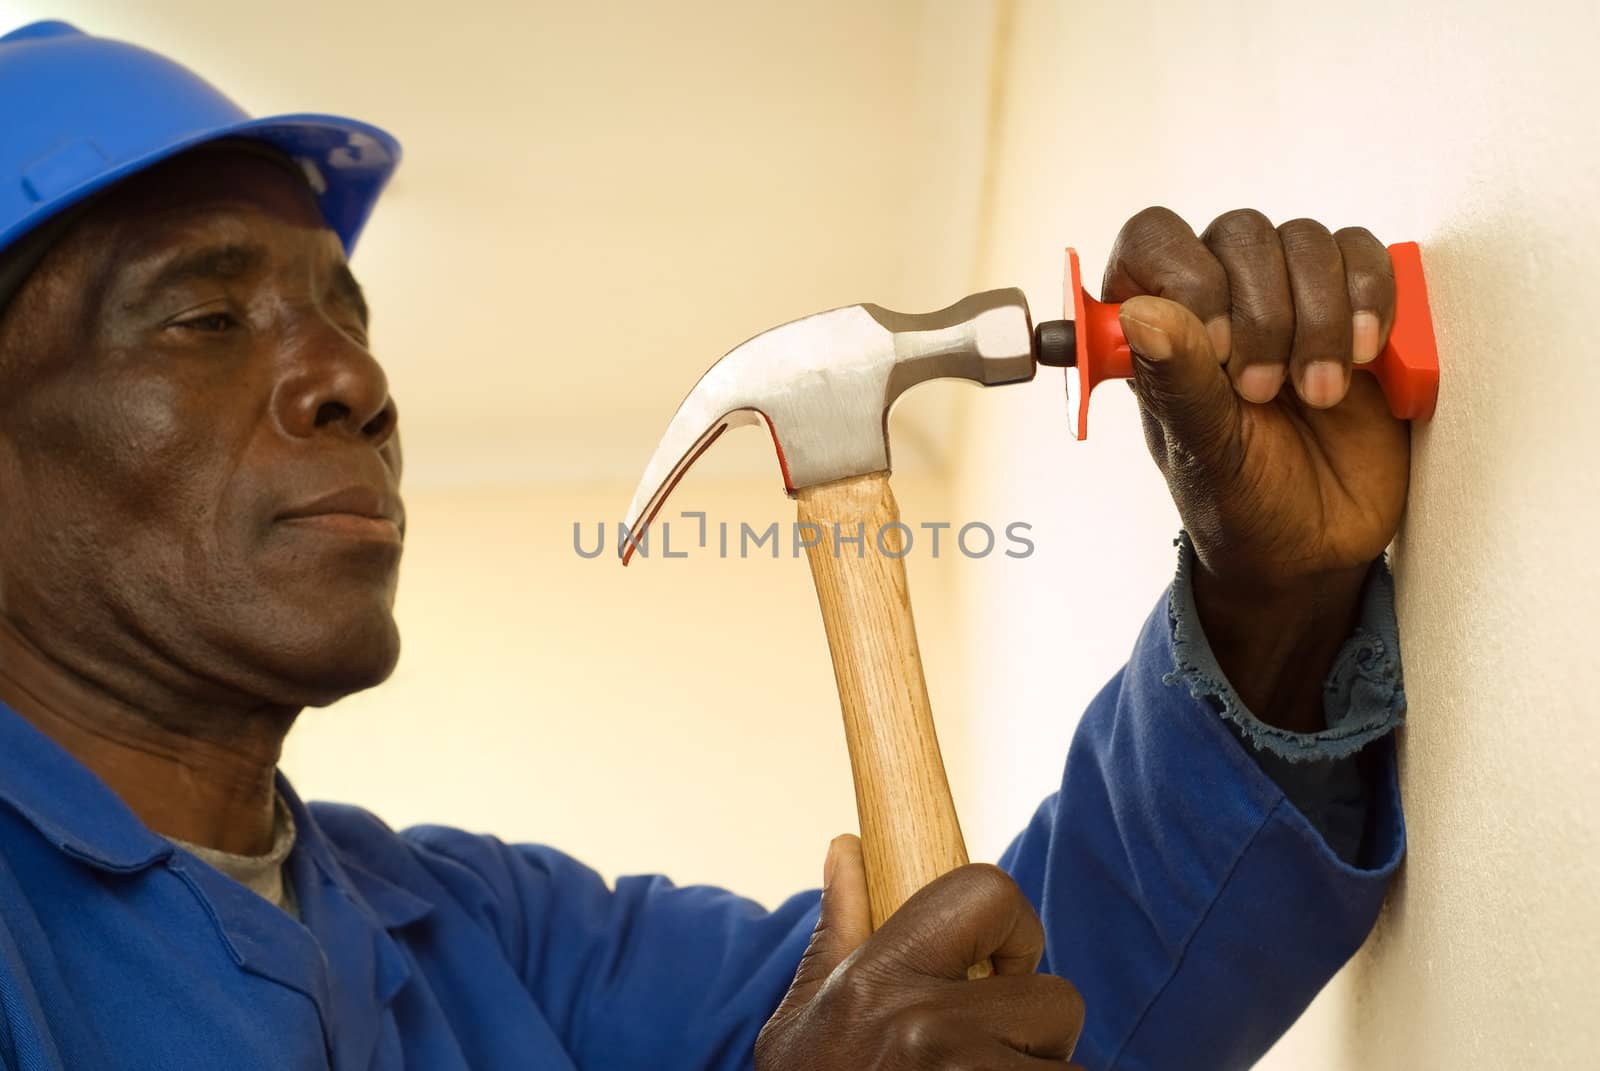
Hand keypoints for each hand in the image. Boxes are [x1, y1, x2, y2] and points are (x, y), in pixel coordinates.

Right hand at [756, 835, 1084, 1069]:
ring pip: (1071, 1067)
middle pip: (1058, 998)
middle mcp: (929, 1030)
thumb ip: (837, 936)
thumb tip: (848, 848)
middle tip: (981, 1061)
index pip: (991, 892)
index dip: (1013, 928)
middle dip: (1034, 1034)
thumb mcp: (806, 1022)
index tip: (996, 969)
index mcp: (880, 980)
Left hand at [1104, 207, 1408, 731]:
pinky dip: (1369, 297)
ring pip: (1304, 239)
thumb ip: (1176, 382)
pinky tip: (1366, 355)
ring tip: (1320, 393)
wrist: (1318, 545)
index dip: (1187, 276)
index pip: (1154, 240)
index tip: (1215, 347)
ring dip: (1320, 315)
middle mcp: (1219, 298)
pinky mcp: (1353, 306)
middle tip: (1267, 392)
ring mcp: (1288, 297)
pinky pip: (1363, 255)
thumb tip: (1139, 313)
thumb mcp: (1204, 452)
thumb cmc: (1240, 502)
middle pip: (1239, 234)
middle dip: (1265, 314)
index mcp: (1160, 327)